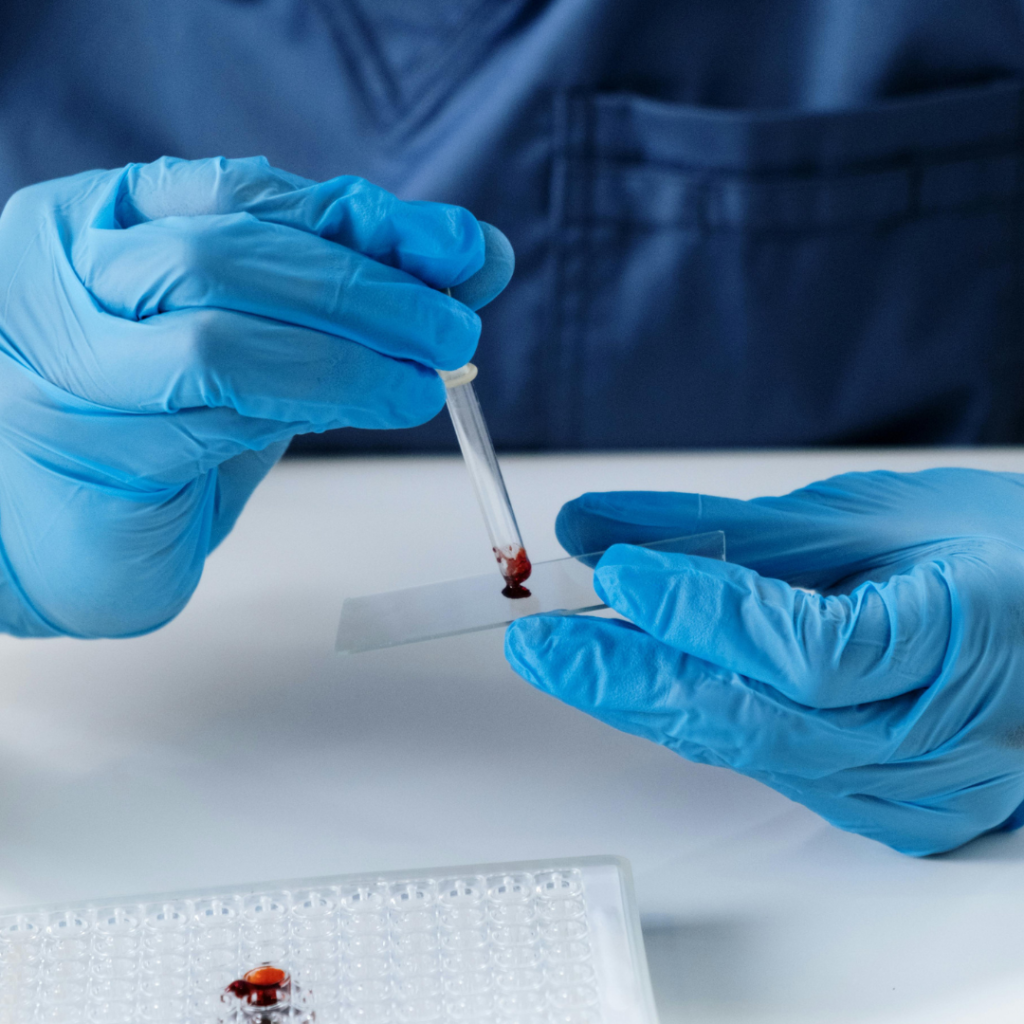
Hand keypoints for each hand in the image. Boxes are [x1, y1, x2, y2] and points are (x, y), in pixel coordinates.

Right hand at [0, 156, 510, 636]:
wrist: (60, 535)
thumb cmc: (158, 426)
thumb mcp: (255, 337)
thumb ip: (340, 290)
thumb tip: (472, 256)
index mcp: (101, 222)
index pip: (243, 194)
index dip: (359, 218)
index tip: (457, 247)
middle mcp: (68, 278)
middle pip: (228, 254)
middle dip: (363, 287)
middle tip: (452, 327)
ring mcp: (63, 363)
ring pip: (218, 334)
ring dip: (346, 355)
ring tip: (423, 381)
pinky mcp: (89, 449)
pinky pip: (211, 418)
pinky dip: (307, 406)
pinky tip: (370, 407)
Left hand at [505, 469, 1023, 854]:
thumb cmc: (994, 557)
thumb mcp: (869, 517)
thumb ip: (727, 532)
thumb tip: (601, 529)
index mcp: (964, 642)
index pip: (808, 649)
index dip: (704, 612)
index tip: (619, 573)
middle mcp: (939, 741)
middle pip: (757, 719)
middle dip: (629, 678)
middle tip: (543, 641)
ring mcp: (912, 791)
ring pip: (748, 748)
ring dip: (646, 699)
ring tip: (568, 655)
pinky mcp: (885, 811)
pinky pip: (764, 762)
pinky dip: (695, 717)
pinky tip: (638, 683)